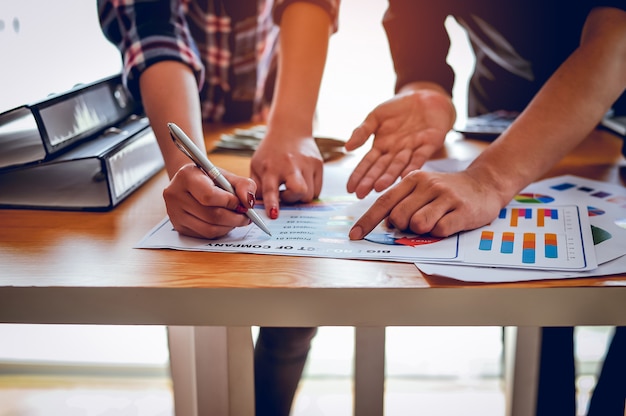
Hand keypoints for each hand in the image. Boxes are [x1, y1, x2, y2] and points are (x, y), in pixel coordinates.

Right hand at [163, 164, 256, 238]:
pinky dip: (220, 231)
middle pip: (211, 216)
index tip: (241, 203)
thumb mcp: (227, 175)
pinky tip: (224, 223)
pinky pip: (205, 235)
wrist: (189, 183)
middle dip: (235, 218)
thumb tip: (248, 203)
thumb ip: (244, 185)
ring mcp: (174, 213)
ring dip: (229, 226)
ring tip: (237, 219)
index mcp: (186, 176)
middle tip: (246, 216)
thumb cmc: (209, 178)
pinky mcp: (179, 227)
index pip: (209, 196)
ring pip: (209, 229)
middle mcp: (175, 195)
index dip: (230, 202)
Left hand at [250, 134, 323, 218]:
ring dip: (300, 197)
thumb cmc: (270, 152)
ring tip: (292, 187)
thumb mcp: (256, 166)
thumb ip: (256, 187)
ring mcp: (307, 164)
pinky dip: (310, 191)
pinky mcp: (318, 164)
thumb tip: (256, 207)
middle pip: (300, 190)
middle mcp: (290, 165)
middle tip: (286, 195)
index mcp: (271, 167)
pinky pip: (317, 189)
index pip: (271, 189)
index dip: (273, 203)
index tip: (274, 215)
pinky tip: (302, 182)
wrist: (290, 128)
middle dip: (294, 199)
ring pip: (310, 194)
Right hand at [346, 89, 454, 198]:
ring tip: (379, 188)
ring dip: (389, 177)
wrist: (425, 97)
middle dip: (370, 181)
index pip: (367, 164)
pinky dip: (413, 166)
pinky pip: (420, 156)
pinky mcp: (429, 144)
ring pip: (399, 166)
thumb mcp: (375, 116)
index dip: (358, 176)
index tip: (349, 189)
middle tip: (361, 194)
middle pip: (381, 169)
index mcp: (381, 146)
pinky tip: (406, 176)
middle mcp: (395, 152)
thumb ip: (362, 131)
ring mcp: (411, 149)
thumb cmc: (398, 108)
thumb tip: (346, 148)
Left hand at [348, 170, 503, 238]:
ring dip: (422, 230)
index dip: (367, 220)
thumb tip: (384, 223)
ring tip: (435, 220)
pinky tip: (449, 221)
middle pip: (399, 217)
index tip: (354, 235)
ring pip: (418, 225)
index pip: (383, 202)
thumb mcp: (422, 189)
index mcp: (413, 179)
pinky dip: (440, 232)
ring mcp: (446, 197)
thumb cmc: (447, 191)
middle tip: (417, 221)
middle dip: (403, 227)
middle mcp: (428, 185)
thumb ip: (403, 202)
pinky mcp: (462, 210)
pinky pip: (440, 231)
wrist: (484, 184)